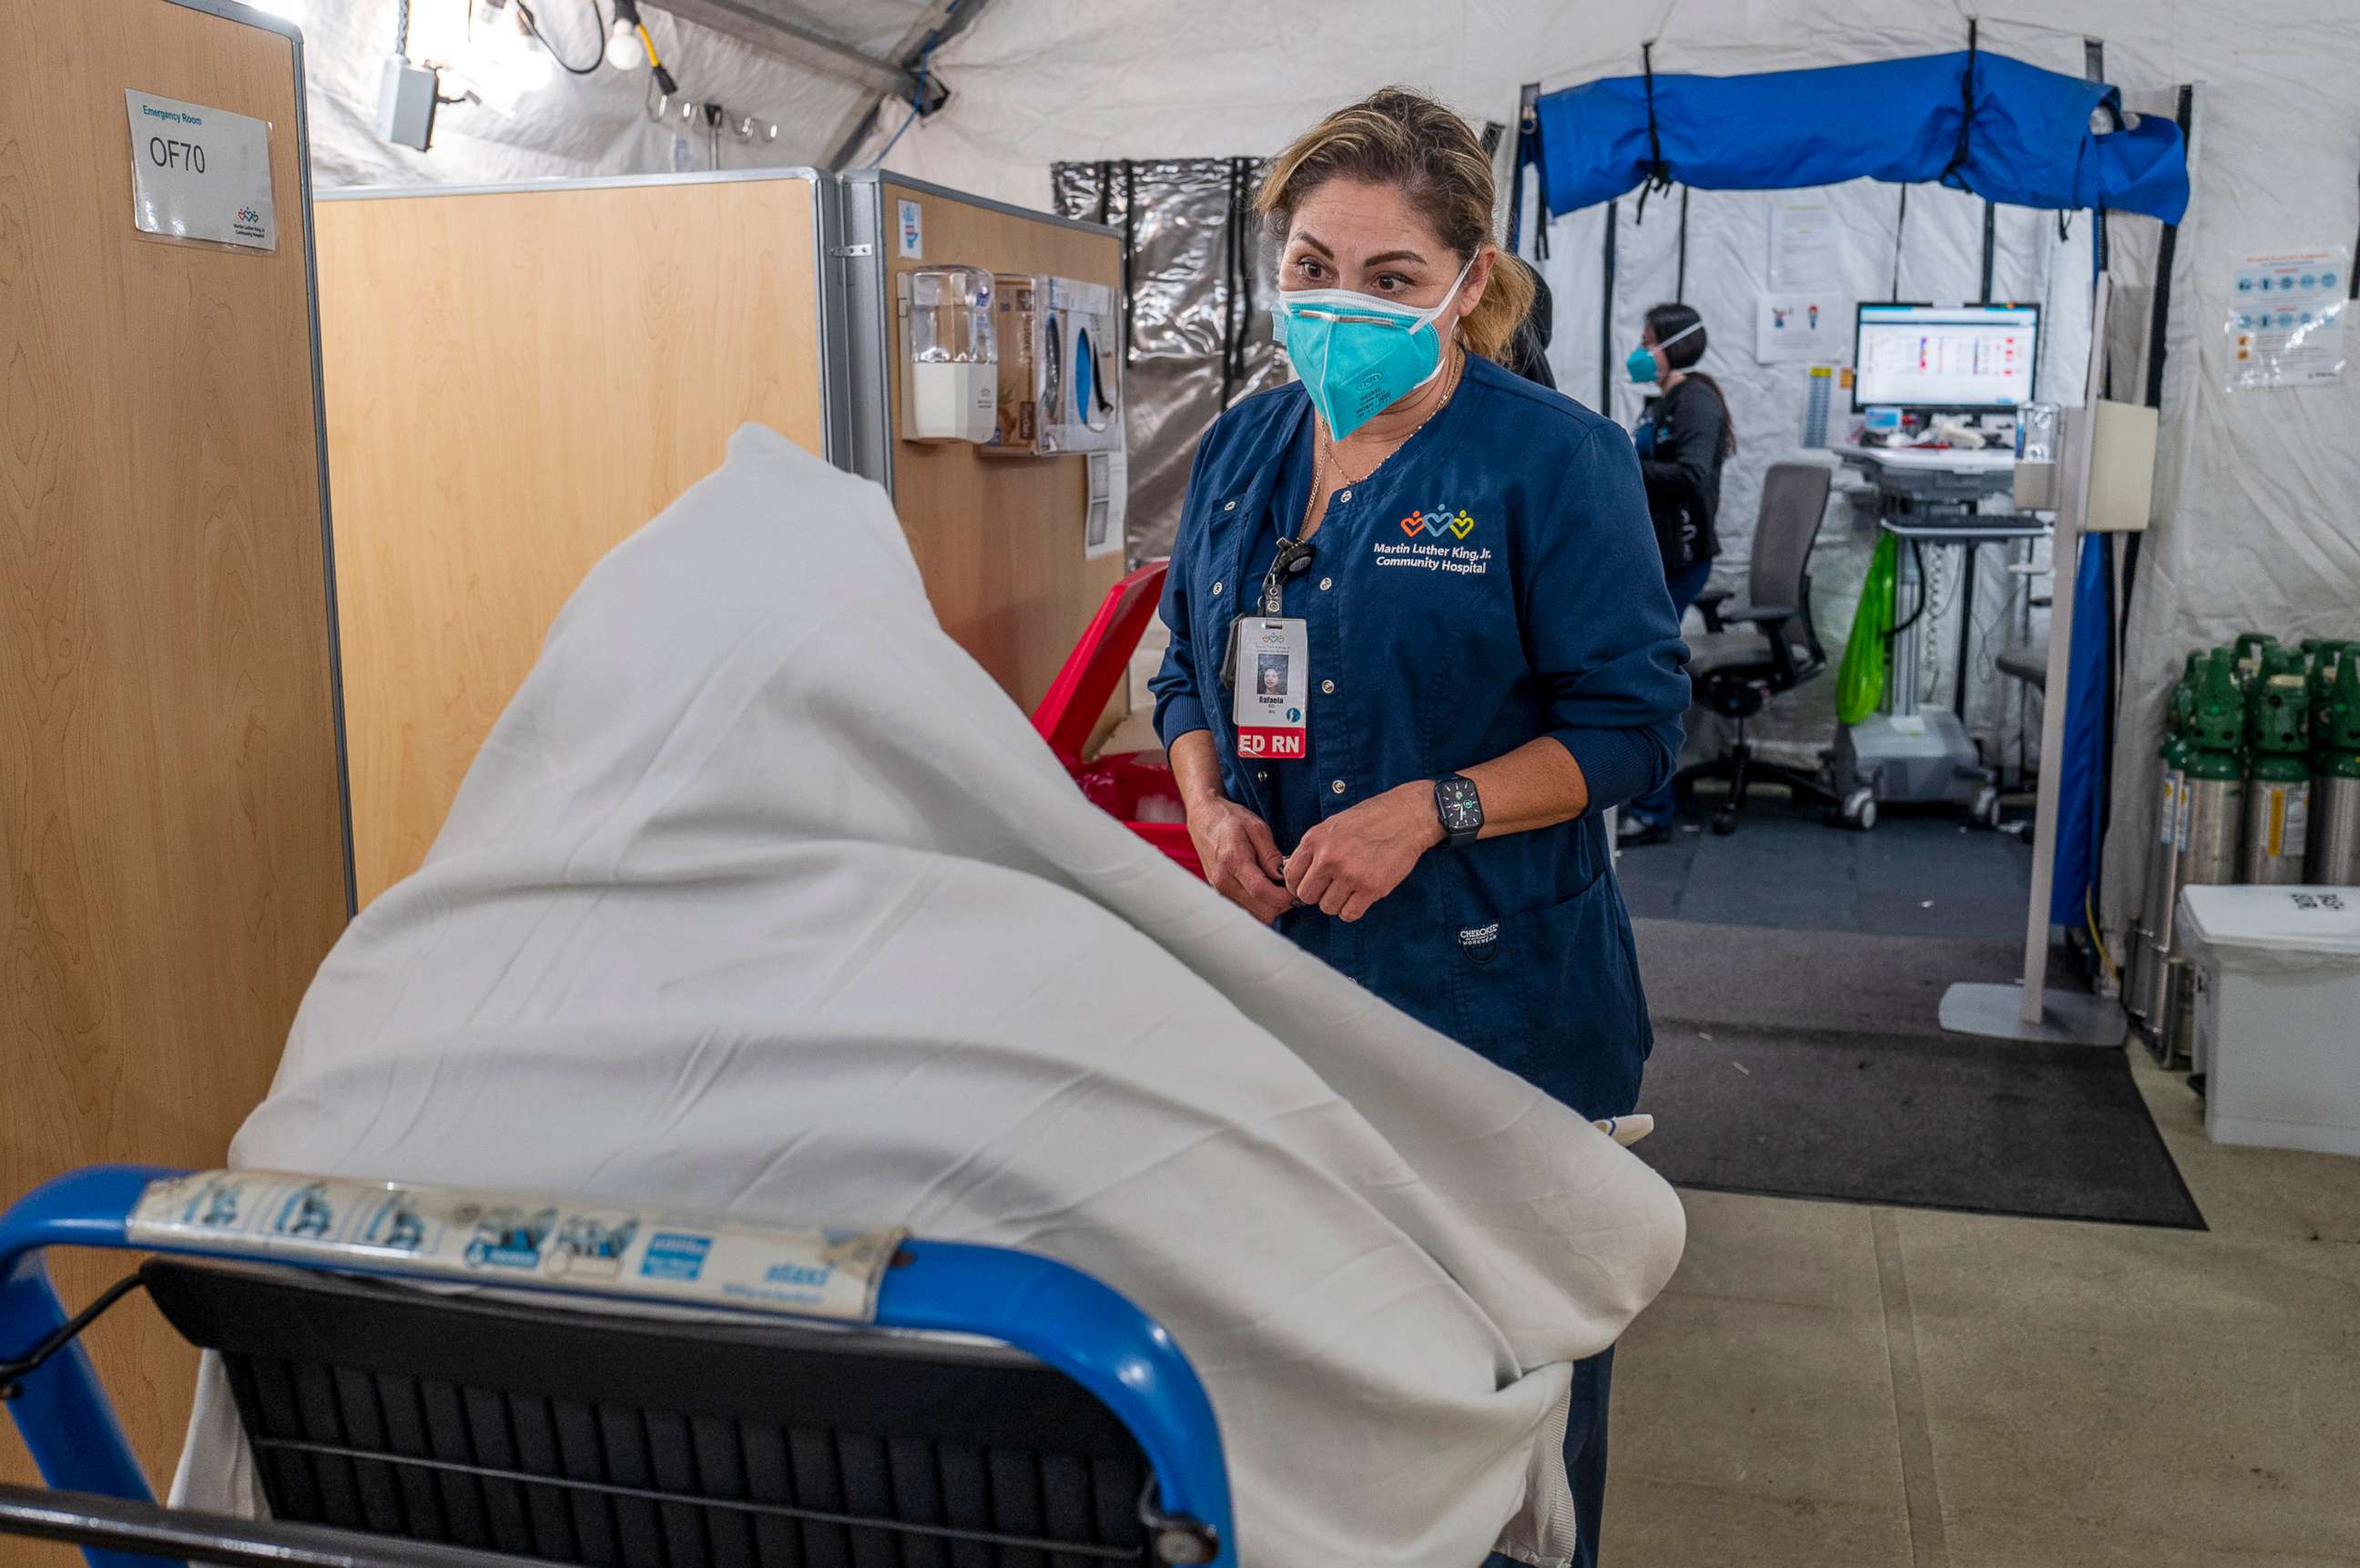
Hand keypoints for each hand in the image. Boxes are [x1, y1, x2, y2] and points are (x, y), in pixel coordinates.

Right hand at [1186, 796, 1292, 922]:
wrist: (1204, 820)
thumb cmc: (1231, 820)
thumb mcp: (1257, 828)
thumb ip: (1270, 854)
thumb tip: (1282, 877)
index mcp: (1233, 861)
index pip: (1262, 892)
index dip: (1285, 896)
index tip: (1295, 887)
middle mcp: (1223, 881)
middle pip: (1262, 911)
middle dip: (1282, 902)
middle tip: (1289, 886)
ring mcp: (1220, 891)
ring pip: (1257, 915)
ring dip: (1272, 905)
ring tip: (1277, 885)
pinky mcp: (1221, 895)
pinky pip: (1248, 910)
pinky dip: (1261, 904)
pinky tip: (1265, 887)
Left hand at [1284, 782, 1444, 921]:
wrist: (1406, 817)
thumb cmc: (1371, 819)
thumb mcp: (1332, 825)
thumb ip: (1314, 849)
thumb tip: (1297, 873)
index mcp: (1315, 839)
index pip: (1291, 876)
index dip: (1299, 885)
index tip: (1310, 885)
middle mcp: (1329, 858)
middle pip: (1307, 896)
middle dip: (1317, 895)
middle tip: (1332, 887)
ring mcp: (1349, 874)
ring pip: (1327, 907)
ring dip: (1337, 902)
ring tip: (1350, 888)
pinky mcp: (1371, 887)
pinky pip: (1349, 914)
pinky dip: (1352, 909)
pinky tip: (1360, 896)